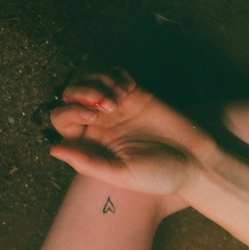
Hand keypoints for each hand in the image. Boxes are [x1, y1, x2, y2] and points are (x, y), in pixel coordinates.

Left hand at [50, 71, 217, 195]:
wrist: (196, 162)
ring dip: (98, 81)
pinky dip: (114, 75)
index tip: (94, 117)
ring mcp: (117, 108)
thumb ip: (88, 164)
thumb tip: (53, 149)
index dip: (70, 112)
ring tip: (120, 97)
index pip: (62, 120)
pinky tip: (129, 90)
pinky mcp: (135, 94)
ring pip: (90, 79)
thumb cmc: (161, 175)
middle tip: (107, 104)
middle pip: (70, 95)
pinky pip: (113, 74)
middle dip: (82, 92)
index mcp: (92, 145)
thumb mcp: (122, 175)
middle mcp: (100, 125)